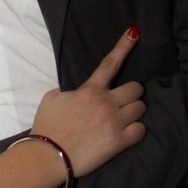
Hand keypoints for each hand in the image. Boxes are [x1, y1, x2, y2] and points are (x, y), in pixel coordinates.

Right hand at [31, 28, 145, 176]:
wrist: (47, 156)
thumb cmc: (47, 127)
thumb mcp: (51, 99)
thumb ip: (67, 91)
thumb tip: (73, 92)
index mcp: (89, 90)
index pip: (111, 63)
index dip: (124, 45)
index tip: (135, 32)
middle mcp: (105, 102)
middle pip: (136, 88)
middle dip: (132, 93)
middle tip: (122, 102)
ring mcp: (114, 122)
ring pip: (141, 108)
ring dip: (134, 112)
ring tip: (123, 119)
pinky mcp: (119, 142)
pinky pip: (140, 130)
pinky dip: (135, 131)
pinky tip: (125, 134)